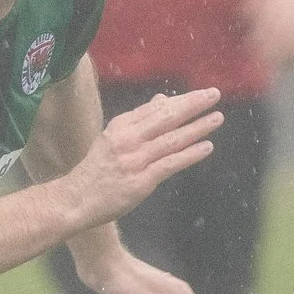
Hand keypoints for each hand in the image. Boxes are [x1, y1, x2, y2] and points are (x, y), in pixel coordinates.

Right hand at [58, 88, 225, 229]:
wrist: (76, 199)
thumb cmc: (97, 169)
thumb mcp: (114, 138)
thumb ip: (139, 120)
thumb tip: (163, 100)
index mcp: (120, 127)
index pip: (156, 108)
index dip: (181, 100)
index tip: (202, 94)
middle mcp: (127, 140)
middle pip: (165, 118)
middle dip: (192, 105)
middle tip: (214, 95)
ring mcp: (134, 161)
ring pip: (171, 140)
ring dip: (197, 128)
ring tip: (217, 118)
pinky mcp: (140, 181)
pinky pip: (170, 164)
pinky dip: (190, 155)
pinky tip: (206, 147)